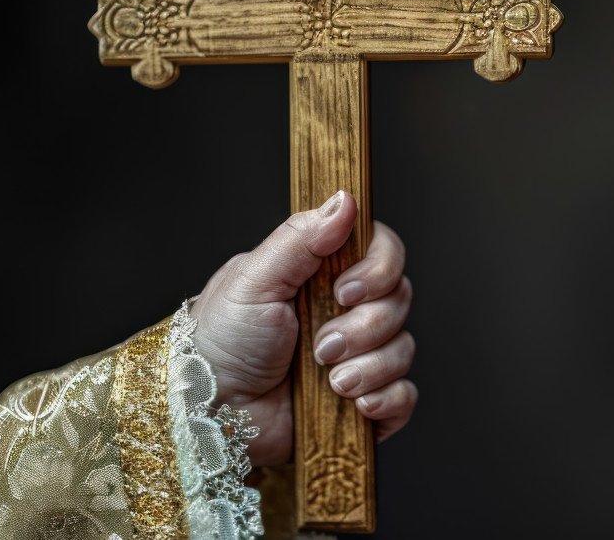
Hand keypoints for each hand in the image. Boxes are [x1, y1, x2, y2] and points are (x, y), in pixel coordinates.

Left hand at [189, 191, 415, 465]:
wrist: (209, 414)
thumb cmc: (219, 343)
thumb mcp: (253, 280)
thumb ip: (301, 238)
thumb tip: (345, 200)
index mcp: (324, 274)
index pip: (383, 252)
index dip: (378, 270)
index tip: (343, 291)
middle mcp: (347, 311)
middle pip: (399, 299)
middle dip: (364, 327)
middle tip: (321, 346)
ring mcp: (359, 355)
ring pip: (402, 348)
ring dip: (367, 366)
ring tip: (329, 381)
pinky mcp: (364, 398)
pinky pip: (403, 395)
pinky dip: (386, 399)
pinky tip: (355, 403)